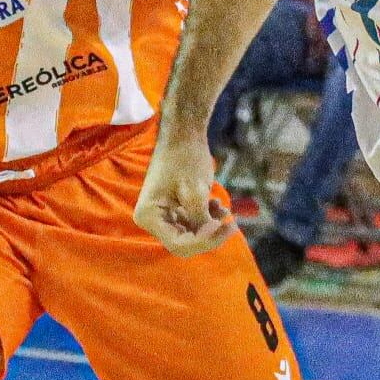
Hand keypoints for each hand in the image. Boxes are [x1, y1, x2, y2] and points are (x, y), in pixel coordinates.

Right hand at [134, 127, 235, 256]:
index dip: (203, 240)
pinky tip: (218, 206)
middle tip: (231, 225)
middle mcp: (152, 220)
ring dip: (211, 226)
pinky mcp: (174, 210)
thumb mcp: (195, 192)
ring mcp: (163, 215)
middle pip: (185, 243)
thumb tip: (210, 235)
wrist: (184, 134)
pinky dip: (207, 218)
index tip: (221, 225)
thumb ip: (200, 218)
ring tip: (224, 210)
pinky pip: (193, 224)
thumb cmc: (186, 158)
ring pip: (192, 235)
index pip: (179, 244)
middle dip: (209, 236)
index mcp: (149, 216)